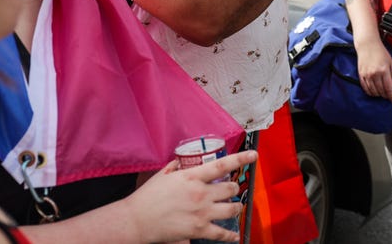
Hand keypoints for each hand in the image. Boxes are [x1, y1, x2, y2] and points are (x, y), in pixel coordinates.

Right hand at [124, 150, 256, 242]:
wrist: (137, 219)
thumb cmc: (147, 197)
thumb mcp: (163, 175)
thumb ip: (176, 168)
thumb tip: (182, 163)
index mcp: (192, 177)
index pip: (222, 165)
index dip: (241, 158)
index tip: (253, 155)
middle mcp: (201, 193)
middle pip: (230, 189)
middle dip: (234, 189)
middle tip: (233, 190)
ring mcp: (202, 212)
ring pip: (231, 209)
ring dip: (236, 208)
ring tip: (235, 207)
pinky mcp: (199, 229)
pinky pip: (222, 233)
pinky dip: (230, 235)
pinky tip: (234, 235)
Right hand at [355, 35, 391, 102]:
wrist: (367, 45)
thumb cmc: (380, 52)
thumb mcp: (391, 62)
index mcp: (384, 70)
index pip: (388, 88)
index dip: (391, 96)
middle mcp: (375, 74)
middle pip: (381, 91)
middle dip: (385, 96)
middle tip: (388, 97)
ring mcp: (367, 75)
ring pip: (373, 91)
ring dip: (378, 95)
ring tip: (381, 94)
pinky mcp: (361, 75)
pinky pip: (365, 88)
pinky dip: (370, 92)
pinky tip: (373, 92)